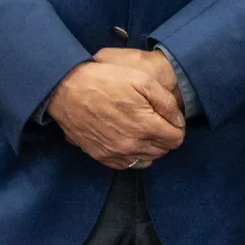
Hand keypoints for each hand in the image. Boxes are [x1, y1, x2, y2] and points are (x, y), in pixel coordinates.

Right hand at [48, 54, 184, 168]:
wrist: (66, 89)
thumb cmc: (104, 80)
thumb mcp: (142, 80)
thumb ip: (166, 102)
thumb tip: (178, 121)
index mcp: (146, 126)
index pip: (176, 139)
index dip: (177, 127)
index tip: (170, 118)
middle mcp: (132, 145)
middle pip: (162, 151)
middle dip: (164, 137)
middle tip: (156, 121)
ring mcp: (115, 153)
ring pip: (146, 160)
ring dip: (149, 147)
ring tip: (142, 130)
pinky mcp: (101, 156)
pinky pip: (127, 164)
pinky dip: (132, 155)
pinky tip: (128, 140)